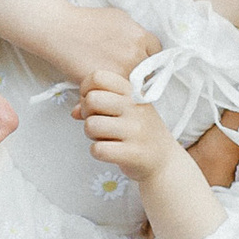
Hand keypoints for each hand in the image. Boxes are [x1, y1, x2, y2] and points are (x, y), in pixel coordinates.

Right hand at [51, 1, 164, 88]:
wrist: (61, 30)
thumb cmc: (87, 22)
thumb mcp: (119, 18)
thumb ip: (135, 33)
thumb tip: (143, 44)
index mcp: (140, 37)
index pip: (156, 53)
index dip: (147, 57)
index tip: (138, 61)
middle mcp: (135, 54)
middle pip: (147, 72)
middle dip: (137, 73)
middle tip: (124, 73)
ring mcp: (121, 70)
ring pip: (133, 86)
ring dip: (125, 86)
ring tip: (114, 83)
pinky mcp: (106, 82)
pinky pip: (115, 93)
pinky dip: (111, 92)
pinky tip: (104, 87)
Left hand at [74, 69, 178, 187]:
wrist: (164, 160)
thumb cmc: (140, 132)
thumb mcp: (126, 111)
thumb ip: (99, 105)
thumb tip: (74, 111)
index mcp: (132, 93)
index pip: (99, 77)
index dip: (86, 89)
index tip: (93, 103)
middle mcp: (135, 108)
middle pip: (91, 99)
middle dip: (86, 113)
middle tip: (97, 122)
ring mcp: (134, 131)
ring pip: (91, 125)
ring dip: (91, 135)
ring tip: (104, 138)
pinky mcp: (132, 153)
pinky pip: (98, 149)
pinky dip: (97, 152)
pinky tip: (108, 151)